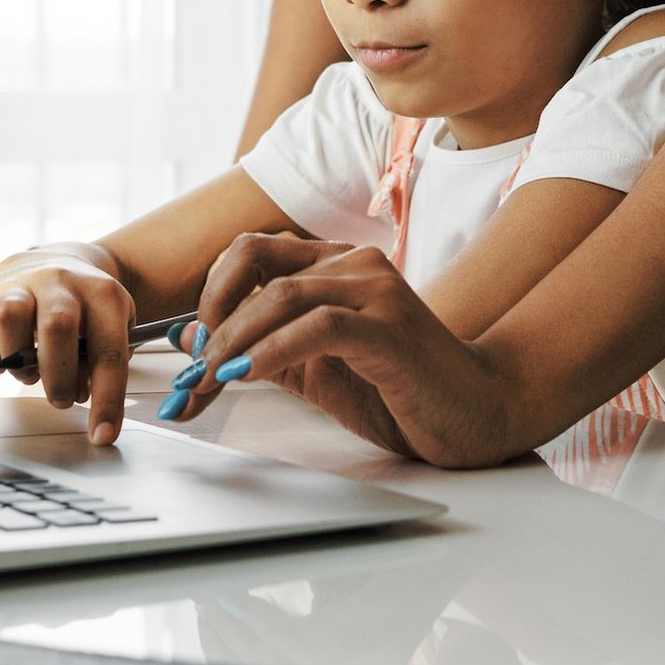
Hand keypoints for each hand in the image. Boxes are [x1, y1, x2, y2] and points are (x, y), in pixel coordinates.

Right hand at [0, 245, 134, 443]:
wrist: (54, 262)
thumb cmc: (84, 308)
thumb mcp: (110, 327)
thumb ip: (101, 363)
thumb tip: (81, 395)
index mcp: (101, 292)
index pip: (108, 350)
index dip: (107, 399)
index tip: (102, 435)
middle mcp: (59, 282)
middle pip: (57, 325)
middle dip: (59, 377)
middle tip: (62, 398)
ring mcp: (18, 285)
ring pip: (10, 316)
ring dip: (19, 362)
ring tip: (30, 372)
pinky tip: (4, 361)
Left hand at [174, 234, 507, 466]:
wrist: (475, 413)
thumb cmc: (398, 390)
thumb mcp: (311, 368)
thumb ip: (257, 345)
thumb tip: (189, 335)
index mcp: (333, 264)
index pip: (251, 251)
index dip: (211, 294)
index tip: (193, 349)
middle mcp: (353, 263)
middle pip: (256, 261)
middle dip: (212, 317)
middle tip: (191, 372)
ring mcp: (375, 289)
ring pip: (281, 293)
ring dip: (233, 341)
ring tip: (209, 381)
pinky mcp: (389, 327)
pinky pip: (318, 326)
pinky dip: (272, 351)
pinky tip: (247, 377)